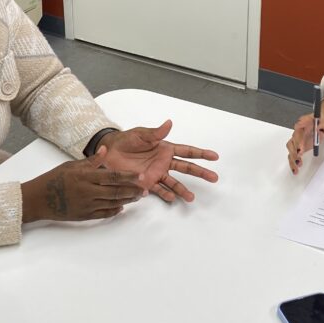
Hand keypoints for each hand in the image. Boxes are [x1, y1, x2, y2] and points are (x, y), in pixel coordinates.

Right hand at [21, 159, 145, 222]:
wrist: (39, 199)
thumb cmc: (54, 179)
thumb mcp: (71, 165)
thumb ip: (91, 160)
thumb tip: (105, 149)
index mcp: (86, 177)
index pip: (113, 177)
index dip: (129, 177)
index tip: (140, 176)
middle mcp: (88, 191)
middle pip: (116, 191)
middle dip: (133, 191)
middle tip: (145, 190)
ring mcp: (87, 205)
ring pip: (112, 203)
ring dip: (127, 200)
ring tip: (137, 197)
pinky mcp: (84, 215)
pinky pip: (103, 213)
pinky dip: (114, 210)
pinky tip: (122, 207)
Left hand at [97, 120, 218, 202]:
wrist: (109, 152)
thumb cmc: (125, 140)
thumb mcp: (140, 134)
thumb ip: (155, 133)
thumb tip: (169, 123)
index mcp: (165, 148)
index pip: (187, 151)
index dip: (201, 153)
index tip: (214, 156)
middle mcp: (164, 162)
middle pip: (186, 168)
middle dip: (201, 172)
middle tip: (214, 178)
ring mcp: (156, 173)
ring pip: (174, 182)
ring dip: (183, 190)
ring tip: (191, 198)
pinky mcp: (147, 183)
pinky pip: (158, 190)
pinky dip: (165, 195)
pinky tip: (172, 199)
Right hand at [286, 113, 323, 174]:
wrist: (323, 122)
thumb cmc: (323, 120)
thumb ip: (323, 124)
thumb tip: (319, 129)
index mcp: (302, 124)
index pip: (298, 133)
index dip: (298, 142)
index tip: (300, 149)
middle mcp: (298, 132)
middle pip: (292, 142)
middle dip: (294, 152)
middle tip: (299, 158)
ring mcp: (298, 140)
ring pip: (291, 150)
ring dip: (293, 158)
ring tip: (298, 165)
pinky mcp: (299, 147)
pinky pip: (293, 154)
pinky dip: (293, 162)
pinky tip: (296, 169)